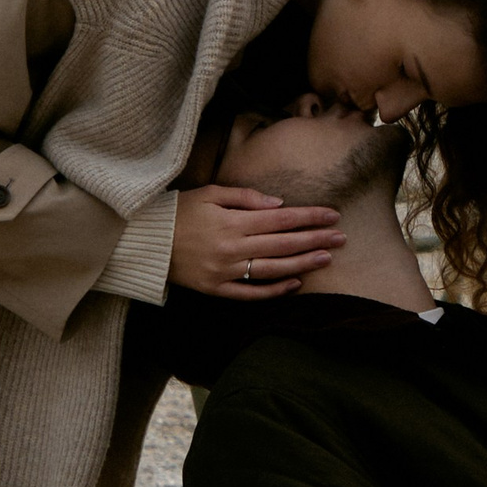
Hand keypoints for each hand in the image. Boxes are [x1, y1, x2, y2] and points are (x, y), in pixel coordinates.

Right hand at [169, 182, 345, 300]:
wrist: (145, 242)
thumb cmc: (178, 211)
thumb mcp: (210, 193)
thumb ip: (246, 197)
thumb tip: (280, 205)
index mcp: (233, 221)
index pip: (282, 219)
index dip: (310, 217)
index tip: (333, 216)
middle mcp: (233, 248)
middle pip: (284, 244)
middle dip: (315, 240)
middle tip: (342, 238)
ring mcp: (225, 271)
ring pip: (273, 270)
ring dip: (303, 264)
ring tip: (327, 259)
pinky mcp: (216, 289)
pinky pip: (251, 293)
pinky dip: (275, 291)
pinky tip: (296, 284)